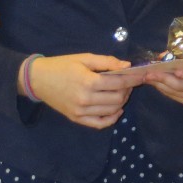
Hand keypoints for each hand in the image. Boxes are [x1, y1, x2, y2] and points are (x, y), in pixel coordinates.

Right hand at [25, 53, 141, 128]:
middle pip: (118, 98)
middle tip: (129, 82)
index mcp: (88, 82)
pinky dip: (111, 118)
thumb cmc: (62, 65)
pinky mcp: (76, 119)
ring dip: (122, 101)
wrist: (38, 79)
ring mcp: (80, 112)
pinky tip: (117, 109)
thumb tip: (127, 66)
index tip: (144, 75)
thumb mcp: (85, 58)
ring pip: (111, 110)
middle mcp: (85, 99)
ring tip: (122, 92)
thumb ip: (107, 62)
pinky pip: (98, 123)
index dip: (134, 79)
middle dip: (129, 89)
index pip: (119, 83)